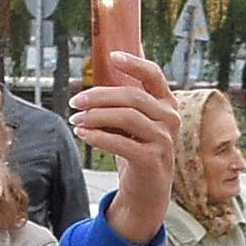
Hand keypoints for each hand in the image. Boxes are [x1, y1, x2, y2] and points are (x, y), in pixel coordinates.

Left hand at [69, 54, 180, 244]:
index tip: (112, 56)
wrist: (147, 190)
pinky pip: (120, 142)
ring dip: (95, 116)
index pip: (153, 75)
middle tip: (75, 101)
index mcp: (167, 103)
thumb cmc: (138, 148)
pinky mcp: (152, 160)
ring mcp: (164, 140)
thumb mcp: (136, 120)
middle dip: (99, 96)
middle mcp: (170, 119)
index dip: (133, 63)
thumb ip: (128, 94)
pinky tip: (83, 134)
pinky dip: (98, 136)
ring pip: (126, 117)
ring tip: (76, 119)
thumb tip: (112, 55)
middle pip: (132, 97)